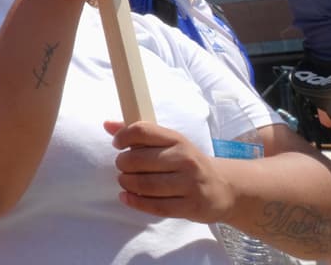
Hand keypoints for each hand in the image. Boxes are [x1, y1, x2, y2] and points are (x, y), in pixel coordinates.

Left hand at [105, 120, 232, 221]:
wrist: (223, 187)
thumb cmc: (187, 162)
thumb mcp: (169, 143)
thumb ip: (139, 134)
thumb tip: (107, 125)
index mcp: (177, 139)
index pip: (142, 131)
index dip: (123, 137)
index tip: (117, 144)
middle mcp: (184, 160)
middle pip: (138, 160)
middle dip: (123, 164)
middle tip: (122, 167)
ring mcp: (189, 184)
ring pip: (145, 184)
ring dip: (127, 183)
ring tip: (124, 181)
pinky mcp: (191, 206)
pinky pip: (156, 206)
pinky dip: (135, 202)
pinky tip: (126, 197)